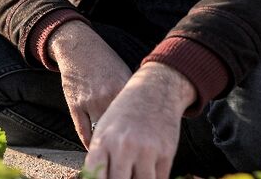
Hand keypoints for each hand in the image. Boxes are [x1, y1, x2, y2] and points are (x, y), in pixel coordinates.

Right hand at [48, 21, 132, 147]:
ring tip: (114, 155)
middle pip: (120, 130)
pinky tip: (97, 148)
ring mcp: (90, 102)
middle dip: (126, 145)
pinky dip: (91, 143)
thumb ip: (131, 97)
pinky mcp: (75, 105)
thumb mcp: (123, 74)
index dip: (141, 135)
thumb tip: (143, 120)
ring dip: (108, 147)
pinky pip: (84, 132)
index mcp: (124, 88)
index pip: (137, 120)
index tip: (144, 146)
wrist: (78, 47)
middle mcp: (109, 96)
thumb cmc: (104, 61)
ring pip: (102, 135)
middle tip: (130, 155)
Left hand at [83, 63, 195, 178]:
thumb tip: (94, 178)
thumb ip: (97, 156)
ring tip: (133, 175)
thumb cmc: (125, 112)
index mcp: (103, 141)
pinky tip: (146, 174)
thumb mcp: (103, 128)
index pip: (95, 177)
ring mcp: (146, 151)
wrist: (155, 91)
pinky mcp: (166, 154)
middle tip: (121, 177)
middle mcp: (124, 147)